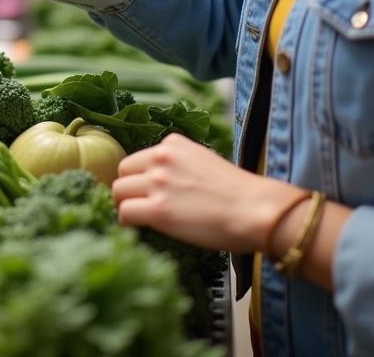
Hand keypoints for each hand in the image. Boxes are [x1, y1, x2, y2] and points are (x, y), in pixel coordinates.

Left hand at [112, 133, 304, 253]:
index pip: (138, 158)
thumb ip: (179, 166)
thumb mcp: (204, 162)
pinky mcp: (158, 210)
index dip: (138, 177)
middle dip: (128, 189)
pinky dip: (126, 222)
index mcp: (172, 144)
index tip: (143, 191)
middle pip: (123, 172)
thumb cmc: (238, 193)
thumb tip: (163, 182)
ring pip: (118, 191)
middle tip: (137, 206)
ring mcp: (158, 182)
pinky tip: (137, 228)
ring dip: (125, 205)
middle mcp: (161, 157)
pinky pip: (125, 213)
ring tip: (137, 219)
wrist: (255, 210)